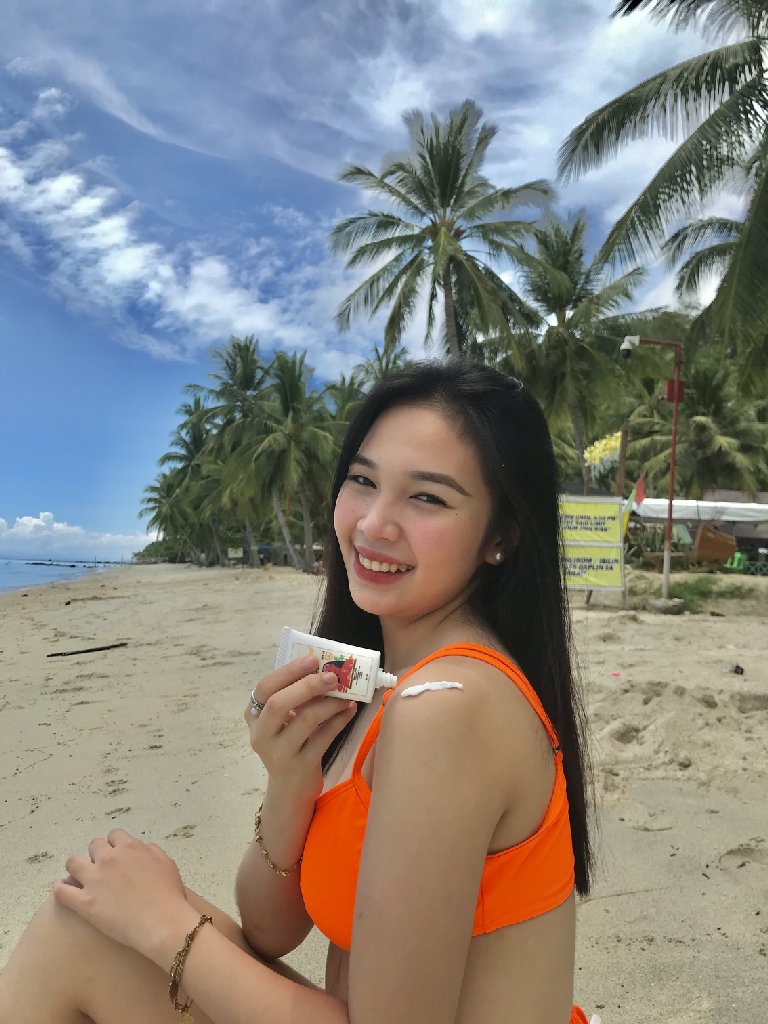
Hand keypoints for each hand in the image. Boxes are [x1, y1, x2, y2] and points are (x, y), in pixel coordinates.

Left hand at [53, 830, 195, 961]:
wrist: (161, 922)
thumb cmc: (169, 894)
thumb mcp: (167, 863)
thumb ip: (151, 851)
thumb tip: (141, 848)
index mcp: (129, 847)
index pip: (114, 835)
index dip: (115, 845)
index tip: (118, 855)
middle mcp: (109, 858)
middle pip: (93, 846)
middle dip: (98, 854)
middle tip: (104, 868)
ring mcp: (94, 880)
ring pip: (72, 862)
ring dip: (76, 867)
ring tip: (80, 877)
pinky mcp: (84, 902)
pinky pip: (61, 890)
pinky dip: (60, 888)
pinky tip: (64, 889)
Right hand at [244, 654, 357, 803]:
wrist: (291, 788)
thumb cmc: (290, 743)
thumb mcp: (284, 720)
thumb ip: (295, 696)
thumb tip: (325, 667)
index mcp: (254, 716)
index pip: (265, 687)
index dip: (289, 671)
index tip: (312, 659)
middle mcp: (261, 735)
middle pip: (279, 703)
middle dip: (308, 685)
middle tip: (332, 676)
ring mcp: (279, 753)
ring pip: (305, 720)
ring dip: (330, 704)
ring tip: (346, 696)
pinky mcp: (300, 766)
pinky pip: (324, 737)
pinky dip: (339, 720)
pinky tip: (349, 711)